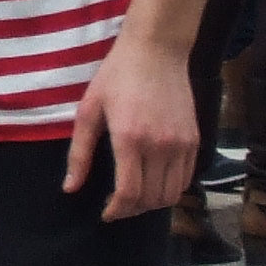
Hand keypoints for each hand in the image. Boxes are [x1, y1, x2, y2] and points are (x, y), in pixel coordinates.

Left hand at [64, 38, 198, 219]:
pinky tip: (154, 182)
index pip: (129, 193)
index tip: (106, 214)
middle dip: (132, 210)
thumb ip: (80, 153)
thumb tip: (70, 187)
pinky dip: (171, 189)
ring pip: (172, 193)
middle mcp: (160, 146)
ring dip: (153, 203)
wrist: (156, 52)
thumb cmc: (116, 78)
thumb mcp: (88, 111)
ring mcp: (182, 144)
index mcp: (130, 139)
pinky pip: (186, 178)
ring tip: (134, 197)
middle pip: (152, 199)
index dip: (117, 210)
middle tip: (117, 206)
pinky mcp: (195, 140)